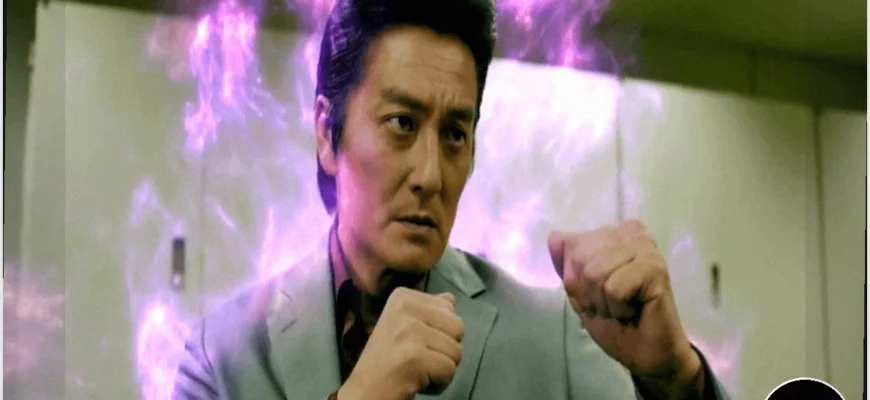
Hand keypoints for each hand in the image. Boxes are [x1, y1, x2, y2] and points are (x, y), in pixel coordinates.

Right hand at [338, 288, 463, 399]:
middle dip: (445, 349)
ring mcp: (409, 332)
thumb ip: (429, 310)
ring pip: (456, 351)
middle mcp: (405, 308)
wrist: (364, 392)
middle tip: (418, 358)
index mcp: (403, 297)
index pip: (449, 307)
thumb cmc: (386, 361)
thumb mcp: (402, 324)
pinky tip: (416, 382)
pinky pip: (449, 370)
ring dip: (441, 368)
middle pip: (458, 327)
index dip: (439, 331)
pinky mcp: (414, 357)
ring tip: (417, 370)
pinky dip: (439, 384)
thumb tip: (450, 299)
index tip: (414, 343)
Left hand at [547, 221, 700, 386]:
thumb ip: (566, 263)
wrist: (643, 352)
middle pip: (581, 257)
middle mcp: (631, 233)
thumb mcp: (579, 291)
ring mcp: (646, 248)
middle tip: (610, 304)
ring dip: (602, 301)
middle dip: (587, 291)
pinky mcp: (655, 268)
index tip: (597, 294)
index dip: (575, 279)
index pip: (571, 245)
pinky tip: (633, 310)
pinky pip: (613, 288)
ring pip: (594, 272)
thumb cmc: (613, 320)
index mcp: (614, 233)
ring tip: (622, 307)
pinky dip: (617, 307)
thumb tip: (553, 236)